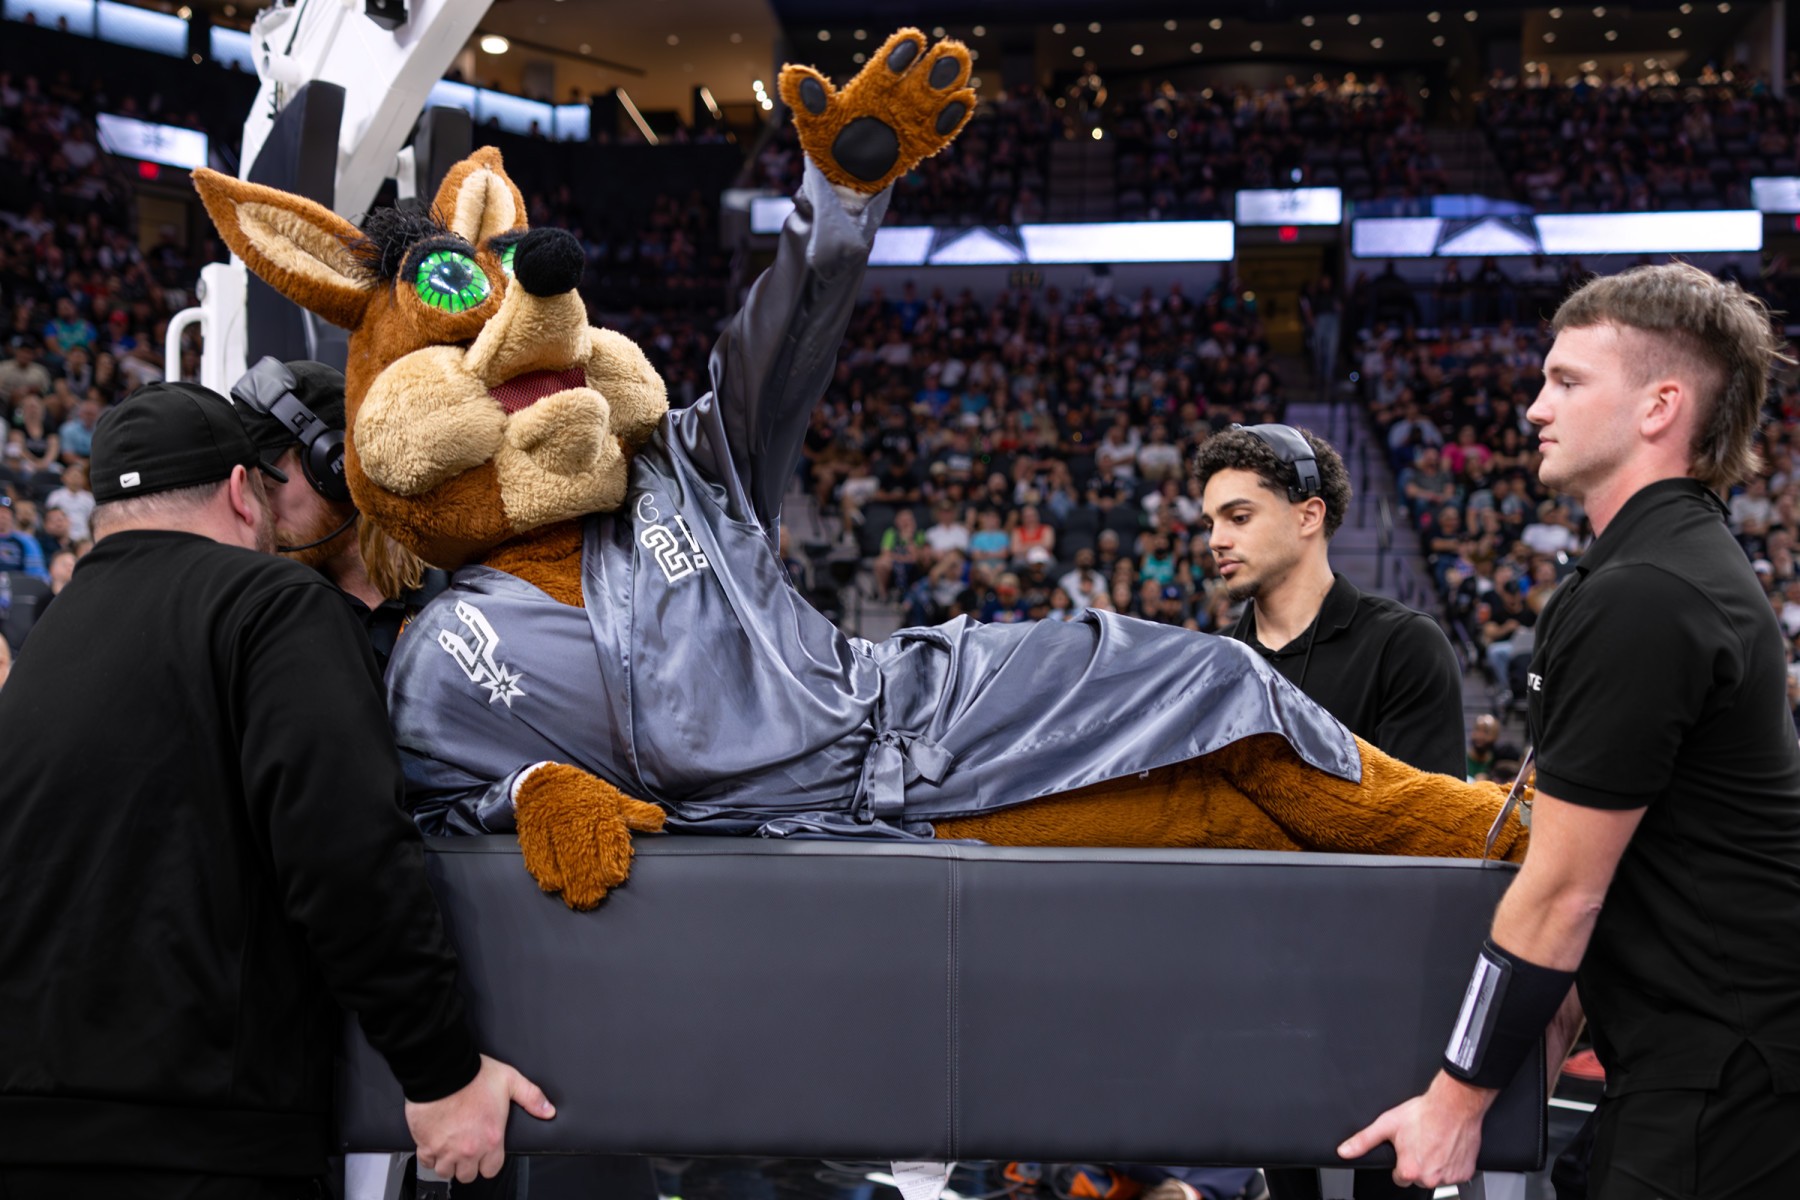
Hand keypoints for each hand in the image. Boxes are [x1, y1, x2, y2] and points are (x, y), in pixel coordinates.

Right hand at [404, 1054, 554, 1183]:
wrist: (442, 1070)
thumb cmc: (473, 1075)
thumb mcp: (510, 1081)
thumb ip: (531, 1097)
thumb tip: (548, 1110)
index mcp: (491, 1138)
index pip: (492, 1169)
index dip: (489, 1161)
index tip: (485, 1151)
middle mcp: (469, 1149)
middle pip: (468, 1175)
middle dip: (468, 1164)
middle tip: (467, 1147)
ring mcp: (446, 1149)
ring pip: (446, 1172)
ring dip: (448, 1162)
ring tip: (451, 1147)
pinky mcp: (426, 1144)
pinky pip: (426, 1162)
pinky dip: (429, 1156)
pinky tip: (434, 1143)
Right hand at [515, 762, 665, 909]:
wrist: (544, 781)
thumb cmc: (585, 794)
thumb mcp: (613, 799)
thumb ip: (636, 813)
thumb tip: (662, 820)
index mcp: (599, 812)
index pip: (608, 838)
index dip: (611, 859)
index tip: (615, 878)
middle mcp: (577, 820)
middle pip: (585, 852)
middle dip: (591, 877)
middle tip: (595, 898)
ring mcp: (554, 827)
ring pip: (563, 855)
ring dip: (571, 879)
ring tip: (578, 899)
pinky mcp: (535, 833)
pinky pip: (539, 852)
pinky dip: (546, 869)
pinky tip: (553, 886)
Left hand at [1338, 1072, 1493, 1188]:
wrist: (1454, 1105)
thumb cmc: (1423, 1113)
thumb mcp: (1386, 1124)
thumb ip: (1363, 1141)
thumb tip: (1344, 1151)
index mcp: (1409, 1170)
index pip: (1400, 1178)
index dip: (1401, 1164)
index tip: (1406, 1151)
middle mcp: (1430, 1178)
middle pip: (1419, 1178)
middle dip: (1419, 1164)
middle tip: (1421, 1143)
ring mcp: (1449, 1177)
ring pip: (1437, 1176)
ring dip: (1436, 1164)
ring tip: (1434, 1143)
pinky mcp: (1464, 1173)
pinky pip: (1455, 1174)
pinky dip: (1452, 1164)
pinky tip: (1448, 1147)